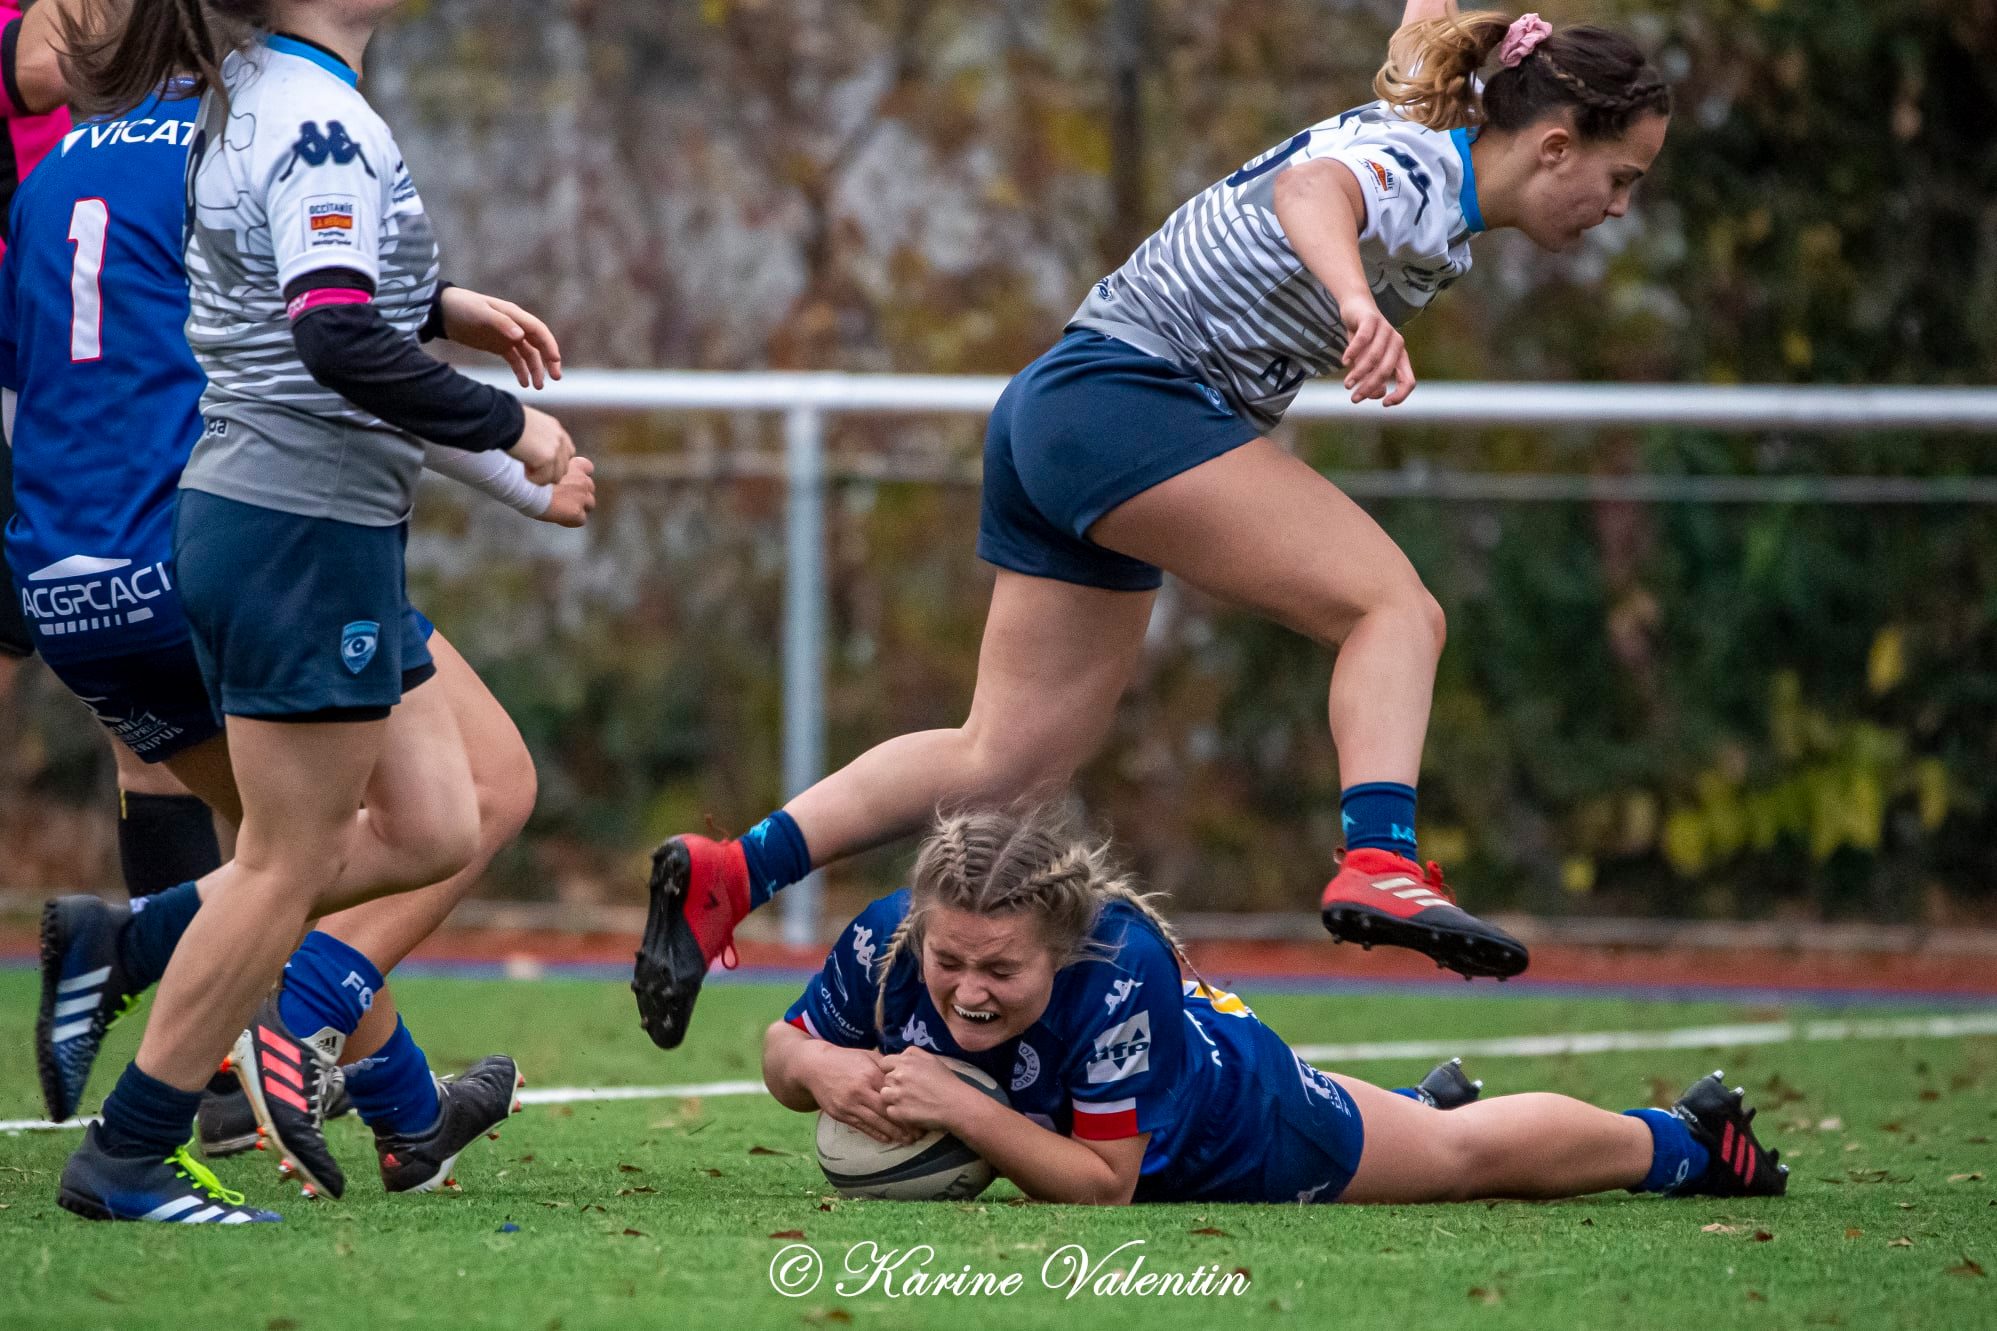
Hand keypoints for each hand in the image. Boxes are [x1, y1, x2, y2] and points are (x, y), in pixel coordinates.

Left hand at [441, 287, 562, 388]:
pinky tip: (523, 384)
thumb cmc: (462, 307)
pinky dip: (521, 372)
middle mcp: (515, 326)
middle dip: (549, 361)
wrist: (443, 311)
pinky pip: (515, 360)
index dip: (549, 346)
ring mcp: (508, 337)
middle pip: (539, 345)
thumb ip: (501, 323)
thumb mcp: (480, 313)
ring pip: (529, 355)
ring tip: (538, 387)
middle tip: (555, 378)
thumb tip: (521, 336)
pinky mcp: (498, 346)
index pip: (539, 331)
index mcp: (514, 315)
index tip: (555, 362)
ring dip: (536, 370)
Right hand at [508, 405, 572, 485]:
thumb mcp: (533, 425)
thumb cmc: (510, 421)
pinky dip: (534, 478)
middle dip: (549, 471)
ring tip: (527, 468)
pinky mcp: (548, 459)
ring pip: (556, 476)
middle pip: (564, 467)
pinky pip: (544, 479)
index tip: (539, 460)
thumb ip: (542, 438)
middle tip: (531, 465)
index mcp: (556, 428)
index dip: (555, 461)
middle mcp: (560, 438)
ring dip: (542, 476)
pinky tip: (524, 469)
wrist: (505, 419)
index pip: (568, 452)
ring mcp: (556, 449)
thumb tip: (539, 454)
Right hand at [537, 455, 595, 527]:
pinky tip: (561, 519)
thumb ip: (558, 470)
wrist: (527, 489)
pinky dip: (572, 520)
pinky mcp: (577, 511)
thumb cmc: (530, 477)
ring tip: (564, 509)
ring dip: (579, 506)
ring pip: (590, 504)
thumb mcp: (548, 467)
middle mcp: (583, 480)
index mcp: (576, 466)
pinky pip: (581, 520)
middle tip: (565, 498)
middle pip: (589, 488)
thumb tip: (557, 477)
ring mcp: (582, 496)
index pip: (588, 468)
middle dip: (580, 492)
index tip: (572, 479)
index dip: (581, 475)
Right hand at [805, 1045, 918, 1145]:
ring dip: (893, 1133)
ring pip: (875, 1122)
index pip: (894, 1094)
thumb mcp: (867, 1056)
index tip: (922, 1114)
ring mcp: (849, 1104)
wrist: (815, 1067)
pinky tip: (888, 1139)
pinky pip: (861, 1127)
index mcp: (870, 1074)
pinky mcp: (841, 1114)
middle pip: (886, 1112)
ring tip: (908, 1140)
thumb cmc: (846, 1059)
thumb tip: (906, 1074)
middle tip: (920, 1134)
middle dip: (904, 1125)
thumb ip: (886, 1067)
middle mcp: (860, 1091)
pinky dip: (876, 1134)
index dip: (909, 1106)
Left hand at [880, 1046, 974, 1134]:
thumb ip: (913, 1053)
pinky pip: (890, 1110)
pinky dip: (898, 1111)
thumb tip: (900, 1055)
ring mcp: (896, 1096)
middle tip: (908, 1089)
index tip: (900, 1075)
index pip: (884, 1063)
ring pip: (885, 1095)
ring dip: (893, 1097)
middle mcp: (897, 1077)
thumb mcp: (931, 1059)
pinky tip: (910, 1110)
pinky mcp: (898, 1112)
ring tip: (908, 1101)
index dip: (891, 1069)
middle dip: (894, 1083)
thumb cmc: (946, 1080)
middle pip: (885, 1079)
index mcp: (904, 1063)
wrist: (955, 1104)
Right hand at [1340, 299, 1416, 405]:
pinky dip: (1353, 352)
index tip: (1384, 405)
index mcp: (1401, 356)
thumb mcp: (1368, 360)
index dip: (1400, 395)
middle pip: (1386, 371)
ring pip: (1373, 357)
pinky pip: (1363, 339)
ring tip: (1347, 384)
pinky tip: (1344, 362)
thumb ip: (1373, 376)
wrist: (1356, 307)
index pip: (1408, 380)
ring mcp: (1385, 330)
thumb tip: (1376, 395)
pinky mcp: (1371, 320)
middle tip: (1355, 398)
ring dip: (1359, 373)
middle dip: (1370, 387)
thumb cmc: (1364, 337)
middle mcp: (1397, 343)